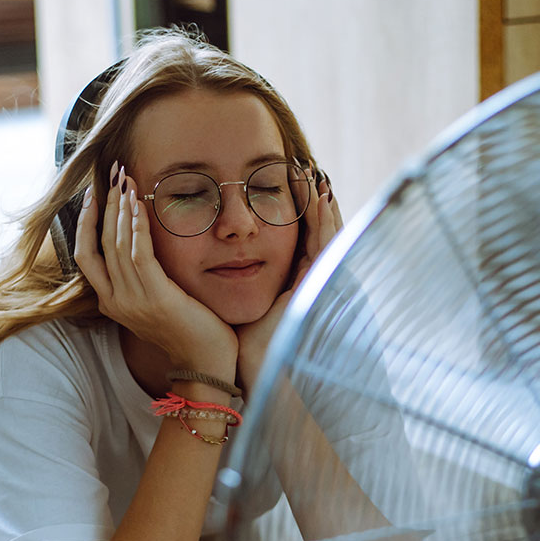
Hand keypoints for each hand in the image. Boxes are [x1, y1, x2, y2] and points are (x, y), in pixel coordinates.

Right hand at [75, 162, 236, 373]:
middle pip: (97, 244)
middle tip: (112, 173)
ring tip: (125, 180)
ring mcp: (133, 302)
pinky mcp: (156, 298)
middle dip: (104, 205)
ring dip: (120, 209)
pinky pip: (139, 256)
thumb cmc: (191, 329)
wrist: (207, 363)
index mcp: (112, 303)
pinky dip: (137, 228)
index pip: (85, 256)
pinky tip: (139, 206)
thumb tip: (141, 244)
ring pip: (115, 245)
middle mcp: (115, 302)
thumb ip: (144, 278)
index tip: (92, 195)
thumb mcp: (157, 301)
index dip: (85, 223)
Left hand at [236, 176, 342, 388]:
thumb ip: (235, 283)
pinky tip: (321, 196)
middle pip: (315, 233)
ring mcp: (321, 282)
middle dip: (310, 202)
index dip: (295, 215)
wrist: (262, 371)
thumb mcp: (241, 305)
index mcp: (295, 285)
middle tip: (302, 170)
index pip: (299, 241)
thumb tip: (213, 264)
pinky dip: (325, 219)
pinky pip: (326, 244)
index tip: (283, 187)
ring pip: (326, 234)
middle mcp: (312, 280)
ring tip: (312, 174)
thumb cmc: (247, 346)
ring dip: (320, 204)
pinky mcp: (322, 283)